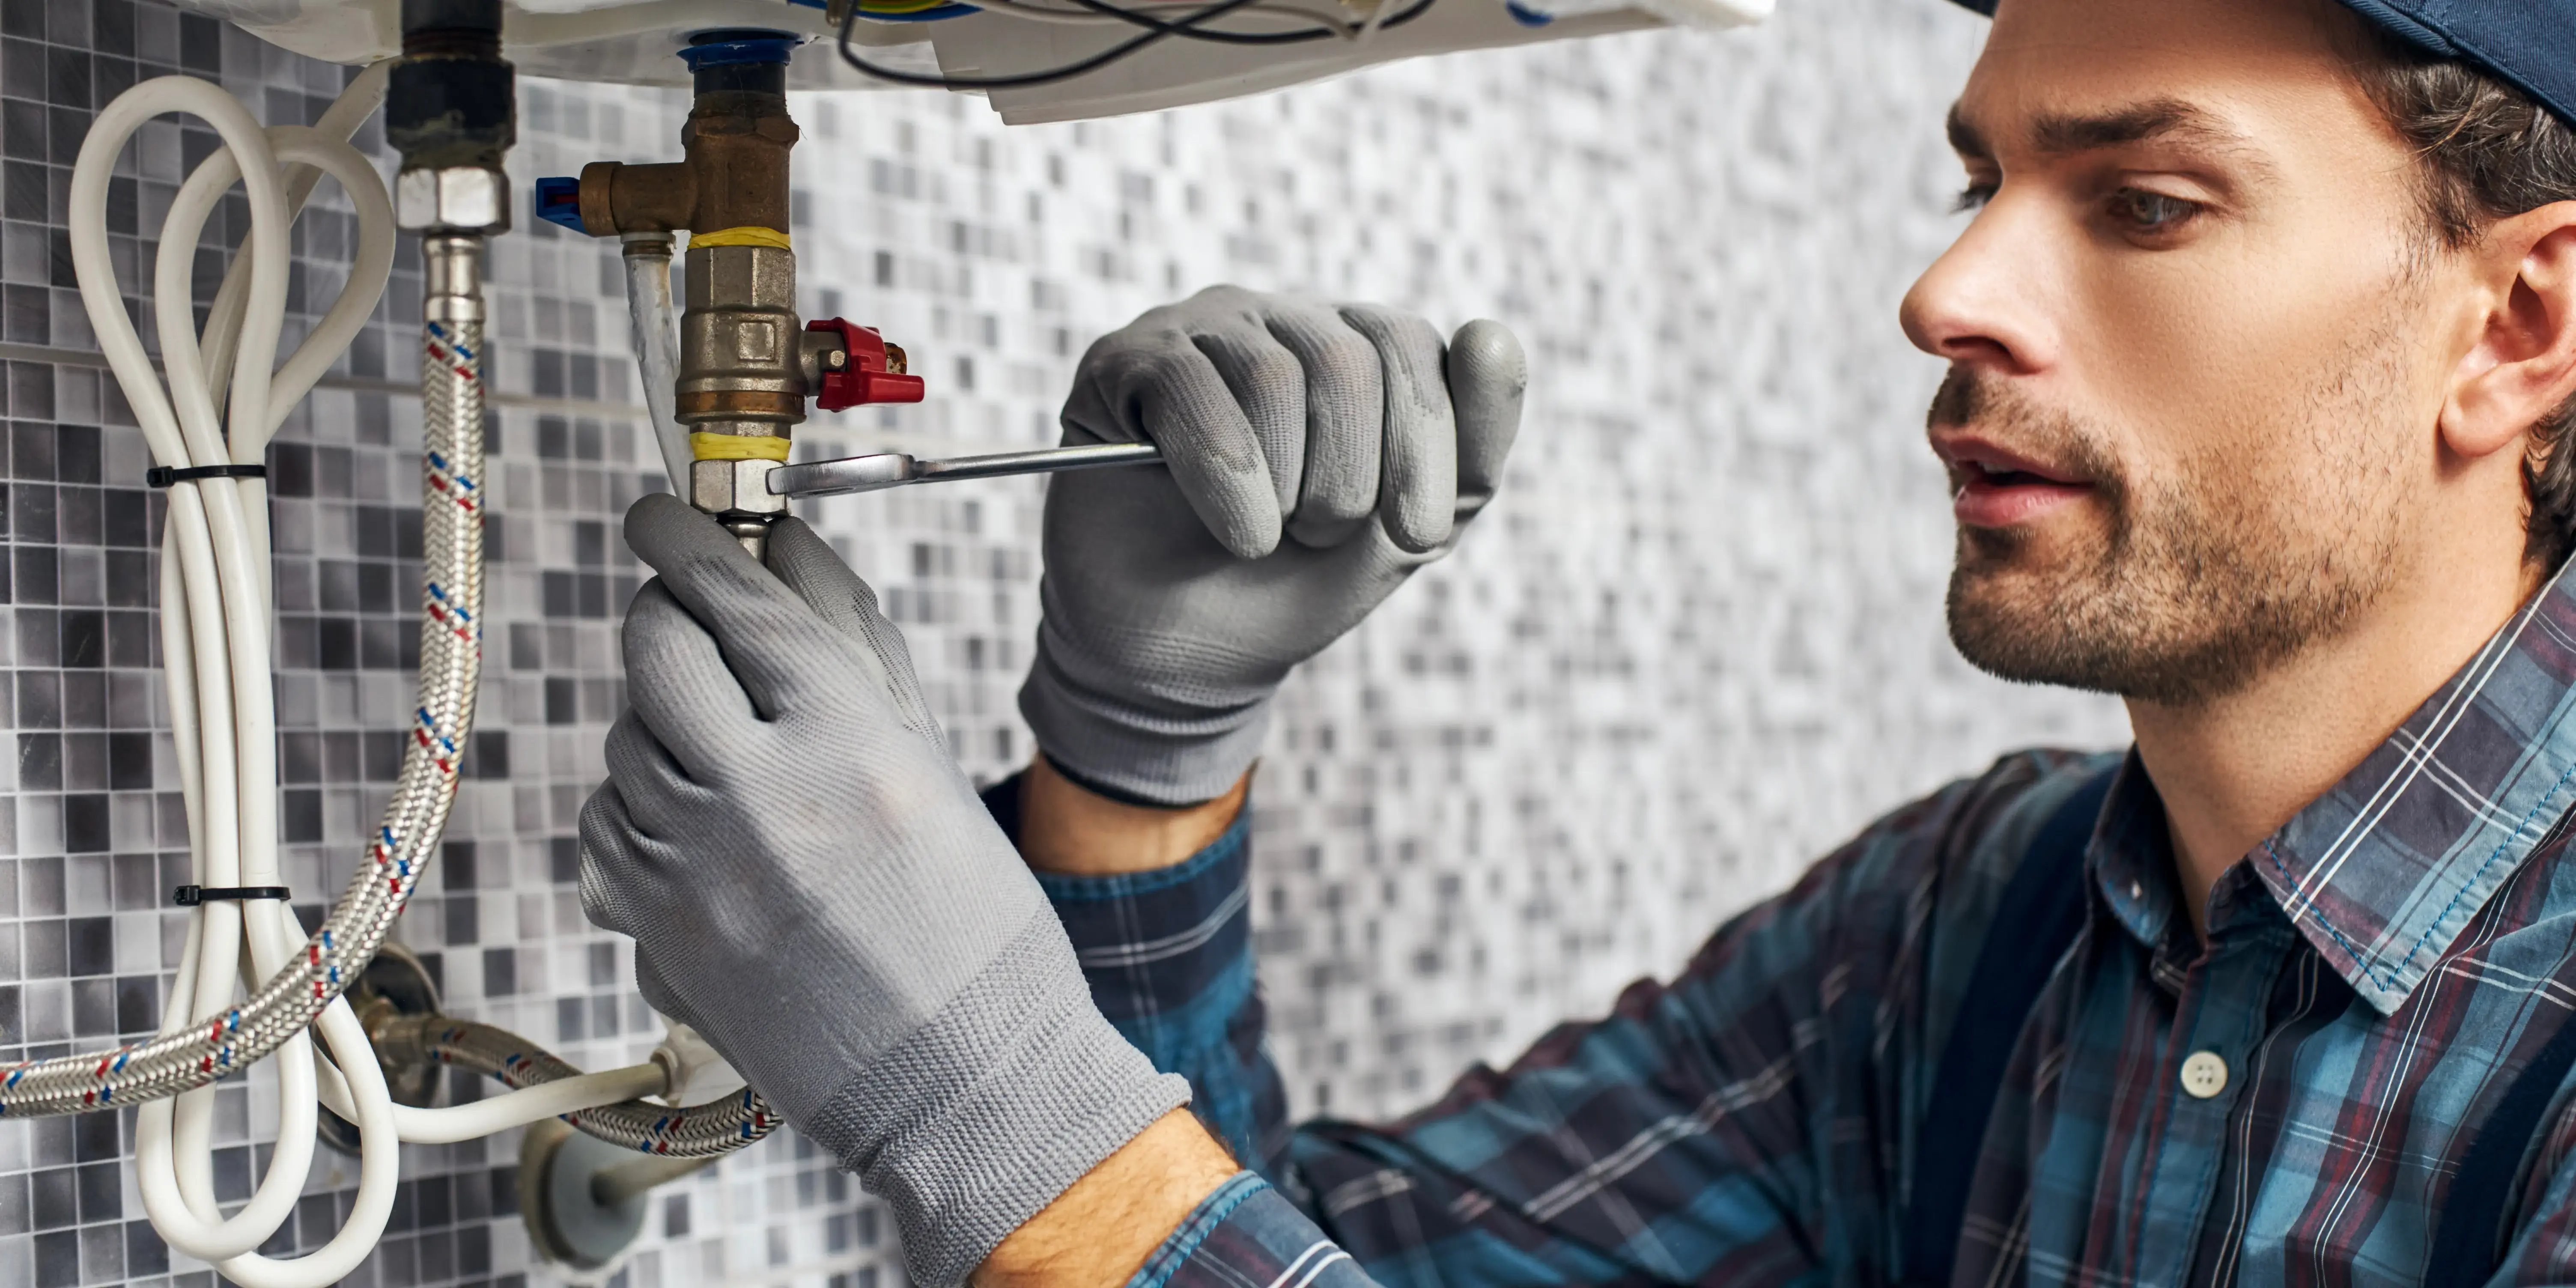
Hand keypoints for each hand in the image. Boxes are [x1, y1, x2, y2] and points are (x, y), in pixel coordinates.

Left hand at [578, 495, 1187, 1287]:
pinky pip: (609, 828)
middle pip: (655, 651)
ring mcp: (695, 872)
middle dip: (668, 618)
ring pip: (623, 740)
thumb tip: (786, 548)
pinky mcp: (656, 934)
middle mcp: (761, 799)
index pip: (737, 601)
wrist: (962, 1083)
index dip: (689, 540)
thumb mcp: (932, 765)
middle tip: (691, 618)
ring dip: (660, 723)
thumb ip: (854, 646)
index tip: (661, 513)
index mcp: (849, 745)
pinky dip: (641, 808)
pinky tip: (705, 828)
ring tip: (728, 755)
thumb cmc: (974, 928)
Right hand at [1024, 285, 1526, 804]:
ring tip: (1265, 538)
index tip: (1416, 532)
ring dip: (1285, 492)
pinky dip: (1223, 481)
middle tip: (1320, 536)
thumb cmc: (1295, 583)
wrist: (1182, 655)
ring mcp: (1197, 332)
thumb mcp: (1408, 531)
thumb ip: (1472, 447)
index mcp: (1355, 346)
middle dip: (1351, 481)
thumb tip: (1491, 333)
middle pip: (1346, 360)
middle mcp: (1278, 321)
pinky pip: (1189, 390)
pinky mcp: (1123, 362)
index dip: (1424, 446)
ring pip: (1273, 380)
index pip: (1412, 344)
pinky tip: (1229, 529)